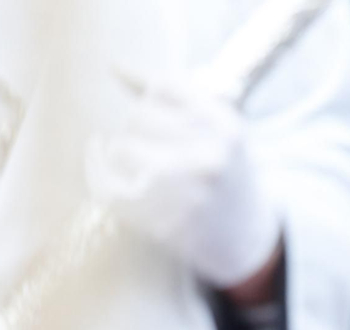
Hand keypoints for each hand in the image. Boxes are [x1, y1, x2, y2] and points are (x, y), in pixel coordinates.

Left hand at [87, 74, 280, 290]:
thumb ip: (177, 96)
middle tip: (153, 148)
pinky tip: (101, 165)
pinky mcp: (163, 222)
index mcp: (227, 129)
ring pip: (121, 148)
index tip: (154, 113)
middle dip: (137, 129)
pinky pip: (107, 185)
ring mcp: (186, 192)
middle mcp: (211, 157)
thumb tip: (114, 66)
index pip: (164, 87)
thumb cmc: (229, 177)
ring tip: (141, 168)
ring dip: (122, 156)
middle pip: (138, 116)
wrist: (252, 242)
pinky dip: (98, 172)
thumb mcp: (221, 131)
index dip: (152, 98)